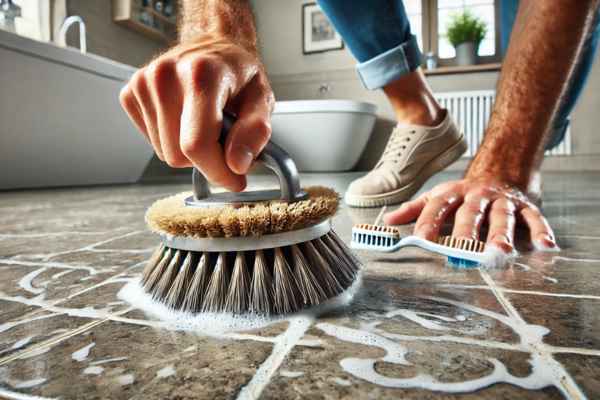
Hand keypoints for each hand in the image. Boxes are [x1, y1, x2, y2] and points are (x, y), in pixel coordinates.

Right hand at [119, 35, 273, 191]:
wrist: (214, 44)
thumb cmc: (238, 72)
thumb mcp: (262, 99)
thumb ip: (255, 132)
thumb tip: (237, 165)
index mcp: (201, 74)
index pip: (197, 144)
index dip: (217, 172)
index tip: (235, 179)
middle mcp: (165, 76)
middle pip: (177, 156)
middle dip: (205, 159)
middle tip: (223, 137)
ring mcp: (143, 83)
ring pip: (164, 153)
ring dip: (187, 149)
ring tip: (204, 123)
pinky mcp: (131, 93)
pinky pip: (152, 142)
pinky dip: (171, 139)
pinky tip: (185, 118)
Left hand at [383, 176, 556, 253]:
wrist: (501, 168)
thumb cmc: (465, 192)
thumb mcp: (439, 196)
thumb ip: (415, 209)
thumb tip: (388, 221)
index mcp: (453, 194)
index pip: (437, 209)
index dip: (428, 223)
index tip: (420, 239)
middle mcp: (477, 197)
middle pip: (470, 214)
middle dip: (466, 232)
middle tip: (463, 251)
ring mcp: (502, 201)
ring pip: (502, 217)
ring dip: (501, 234)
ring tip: (501, 251)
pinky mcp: (525, 205)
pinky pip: (534, 218)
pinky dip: (540, 231)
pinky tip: (545, 246)